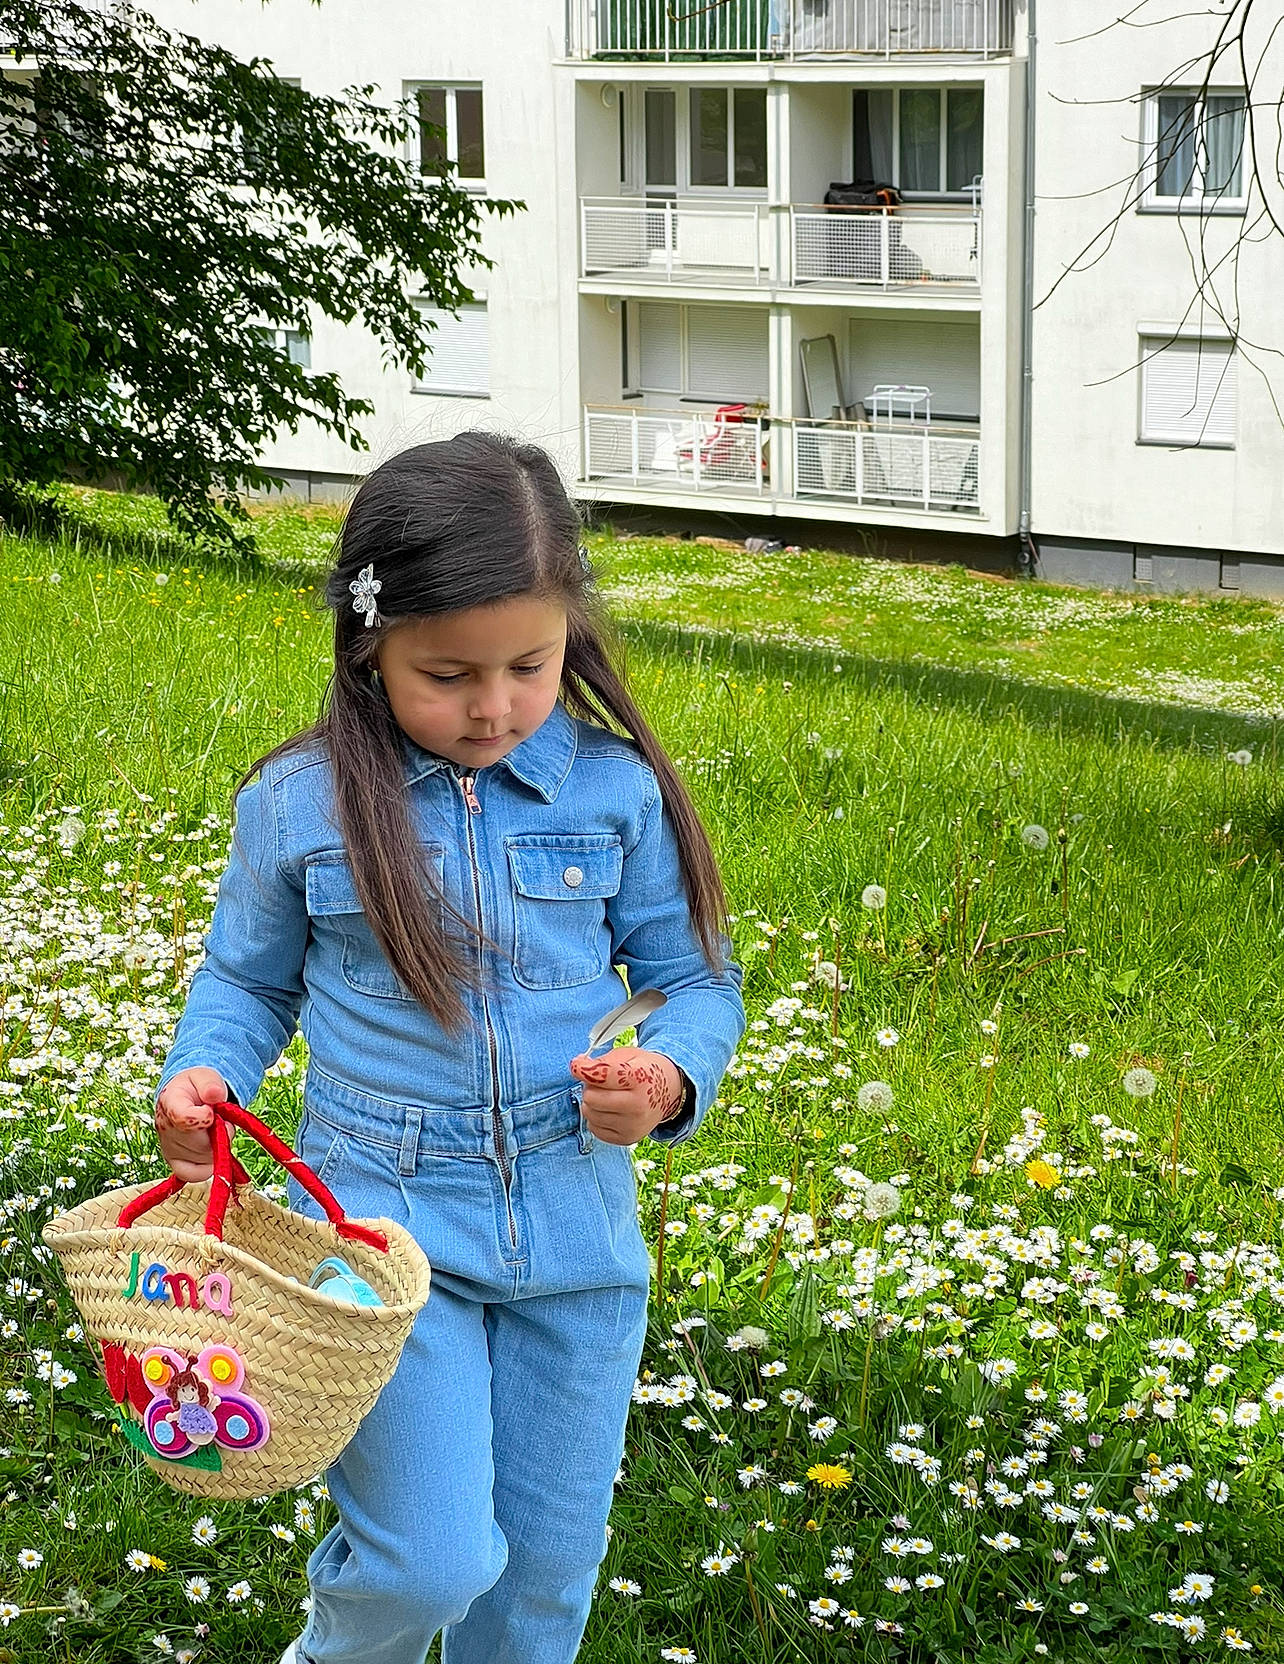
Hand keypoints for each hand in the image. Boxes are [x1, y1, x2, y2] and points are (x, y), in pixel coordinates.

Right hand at [154, 1068, 230, 1182]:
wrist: (186, 1096)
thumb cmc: (196, 1086)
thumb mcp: (205, 1076)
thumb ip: (211, 1084)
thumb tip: (216, 1095)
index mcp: (170, 1103)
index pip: (184, 1119)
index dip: (205, 1118)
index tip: (211, 1111)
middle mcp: (164, 1128)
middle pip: (200, 1143)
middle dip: (218, 1132)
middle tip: (220, 1119)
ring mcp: (168, 1148)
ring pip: (203, 1158)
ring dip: (217, 1146)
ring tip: (214, 1129)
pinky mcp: (176, 1163)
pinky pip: (195, 1175)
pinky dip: (210, 1165)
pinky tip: (213, 1149)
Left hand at [569, 1047, 683, 1144]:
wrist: (668, 1092)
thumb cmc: (644, 1071)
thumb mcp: (628, 1055)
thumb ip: (602, 1061)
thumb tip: (578, 1067)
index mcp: (640, 1078)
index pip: (602, 1075)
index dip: (583, 1069)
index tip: (577, 1065)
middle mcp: (638, 1105)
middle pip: (591, 1098)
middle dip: (590, 1087)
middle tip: (600, 1083)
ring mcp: (633, 1125)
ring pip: (589, 1114)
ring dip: (592, 1103)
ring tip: (607, 1096)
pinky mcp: (627, 1138)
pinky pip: (594, 1128)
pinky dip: (597, 1118)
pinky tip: (610, 1110)